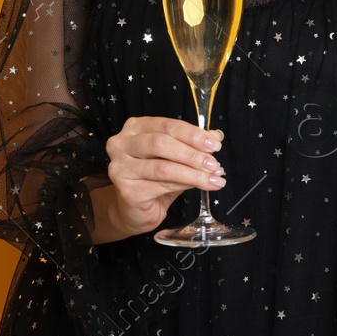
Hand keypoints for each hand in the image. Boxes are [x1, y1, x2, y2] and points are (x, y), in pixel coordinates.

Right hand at [101, 116, 224, 237]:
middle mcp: (122, 145)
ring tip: (213, 179)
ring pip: (163, 167)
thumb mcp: (175, 157)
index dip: (193, 134)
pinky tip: (198, 186)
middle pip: (162, 144)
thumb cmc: (153, 178)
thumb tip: (215, 136)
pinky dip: (184, 185)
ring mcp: (121, 168)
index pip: (167, 126)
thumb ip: (192, 144)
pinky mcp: (126, 191)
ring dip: (193, 174)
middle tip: (214, 164)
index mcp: (135, 128)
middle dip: (193, 154)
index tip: (214, 144)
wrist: (133, 209)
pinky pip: (161, 186)